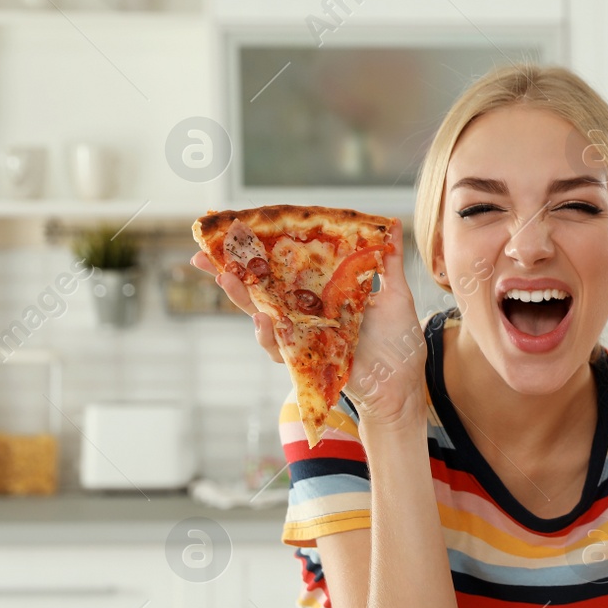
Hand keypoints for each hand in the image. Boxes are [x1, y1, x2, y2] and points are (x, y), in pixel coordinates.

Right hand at [190, 218, 426, 425]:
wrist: (404, 383)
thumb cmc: (398, 342)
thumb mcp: (395, 295)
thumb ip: (389, 263)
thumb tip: (393, 225)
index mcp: (322, 294)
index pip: (285, 272)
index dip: (260, 256)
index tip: (234, 235)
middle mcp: (307, 314)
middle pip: (262, 292)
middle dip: (230, 275)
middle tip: (204, 257)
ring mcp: (304, 336)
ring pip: (262, 317)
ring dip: (242, 299)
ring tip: (228, 278)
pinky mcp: (306, 359)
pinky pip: (279, 348)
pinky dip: (268, 335)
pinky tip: (262, 319)